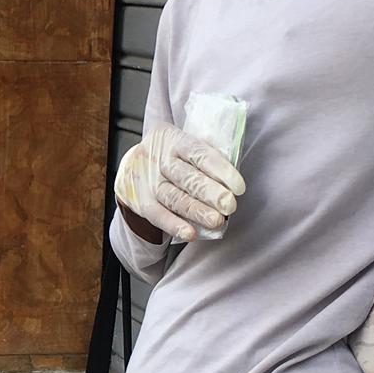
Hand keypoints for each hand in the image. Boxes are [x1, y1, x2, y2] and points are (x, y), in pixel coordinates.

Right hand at [114, 123, 244, 241]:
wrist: (135, 166)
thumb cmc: (173, 158)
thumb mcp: (186, 145)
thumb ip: (208, 157)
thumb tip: (232, 183)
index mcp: (173, 139)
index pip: (198, 153)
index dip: (220, 170)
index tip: (239, 187)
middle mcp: (158, 158)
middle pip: (186, 176)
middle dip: (210, 193)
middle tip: (229, 205)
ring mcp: (149, 181)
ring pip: (173, 197)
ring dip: (196, 211)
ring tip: (216, 221)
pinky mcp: (142, 201)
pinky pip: (158, 215)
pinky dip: (174, 225)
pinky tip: (190, 233)